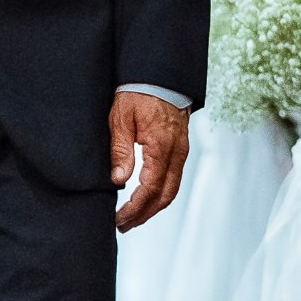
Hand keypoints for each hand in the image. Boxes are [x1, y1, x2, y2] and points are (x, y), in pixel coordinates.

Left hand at [111, 92, 190, 231]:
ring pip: (172, 189)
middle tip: (123, 225)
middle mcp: (177, 152)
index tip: (119, 219)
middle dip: (144, 214)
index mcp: (161, 146)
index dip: (135, 208)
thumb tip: (119, 181)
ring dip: (153, 207)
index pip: (151, 188)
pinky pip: (174, 178)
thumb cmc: (138, 93)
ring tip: (132, 217)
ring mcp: (181, 151)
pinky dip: (160, 194)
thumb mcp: (121, 118)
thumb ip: (121, 150)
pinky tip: (145, 198)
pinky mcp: (180, 149)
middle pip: (165, 196)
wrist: (159, 75)